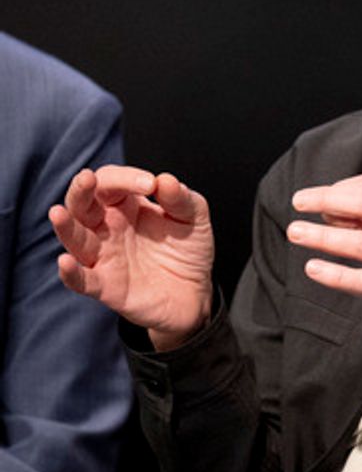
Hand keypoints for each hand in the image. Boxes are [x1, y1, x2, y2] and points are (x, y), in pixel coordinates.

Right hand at [51, 166, 214, 350]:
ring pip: (75, 239)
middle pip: (81, 204)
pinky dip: (71, 273)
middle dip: (81, 190)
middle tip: (87, 178)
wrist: (194, 293)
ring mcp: (104, 256)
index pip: (111, 182)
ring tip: (58, 213)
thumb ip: (181, 198)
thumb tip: (165, 180)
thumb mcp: (194, 218)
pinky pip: (82, 280)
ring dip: (66, 226)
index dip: (126, 178)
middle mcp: (108, 228)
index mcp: (127, 205)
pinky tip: (65, 262)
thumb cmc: (187, 250)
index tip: (151, 185)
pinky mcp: (106, 286)